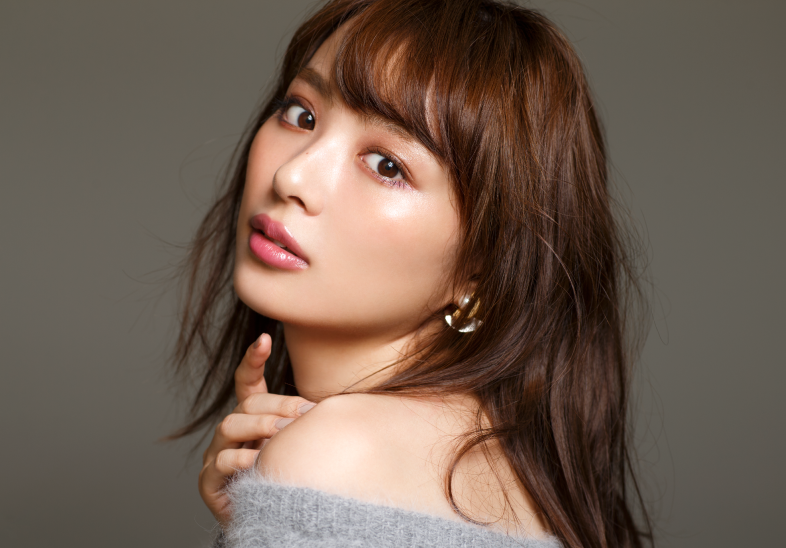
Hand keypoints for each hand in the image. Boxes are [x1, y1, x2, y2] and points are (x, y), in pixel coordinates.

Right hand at [199, 333, 314, 525]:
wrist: (272, 521)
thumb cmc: (287, 475)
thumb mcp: (298, 444)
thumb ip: (306, 422)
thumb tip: (334, 401)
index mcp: (251, 417)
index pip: (247, 381)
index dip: (253, 359)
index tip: (265, 338)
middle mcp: (231, 431)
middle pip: (246, 402)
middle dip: (277, 404)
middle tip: (305, 412)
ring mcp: (216, 454)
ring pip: (230, 425)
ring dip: (260, 426)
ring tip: (284, 433)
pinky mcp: (209, 481)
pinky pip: (222, 462)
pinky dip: (242, 459)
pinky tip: (260, 461)